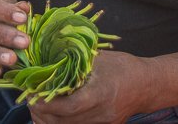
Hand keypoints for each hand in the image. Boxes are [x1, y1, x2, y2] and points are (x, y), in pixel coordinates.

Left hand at [28, 51, 149, 123]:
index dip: (47, 103)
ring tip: (38, 108)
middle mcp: (102, 113)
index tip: (33, 94)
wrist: (147, 85)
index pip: (69, 106)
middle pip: (64, 122)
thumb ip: (75, 61)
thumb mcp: (99, 59)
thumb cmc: (123, 67)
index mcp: (101, 93)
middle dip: (42, 113)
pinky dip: (61, 123)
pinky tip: (52, 115)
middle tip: (30, 100)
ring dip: (49, 121)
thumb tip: (48, 59)